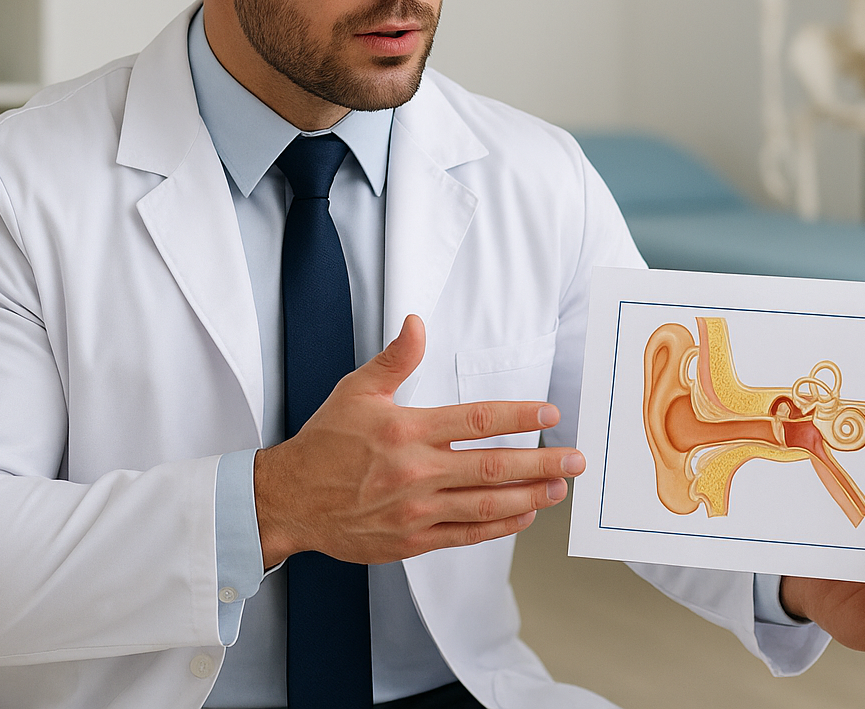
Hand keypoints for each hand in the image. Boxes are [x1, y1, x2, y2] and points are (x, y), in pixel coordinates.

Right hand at [252, 315, 583, 567]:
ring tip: (559, 487)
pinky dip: (500, 526)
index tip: (550, 414)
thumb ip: (396, 359)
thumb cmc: (325, 444)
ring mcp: (416, 511)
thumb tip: (417, 324)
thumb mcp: (356, 391)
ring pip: (486, 505)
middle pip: (493, 467)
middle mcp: (416, 472)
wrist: (289, 500)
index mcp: (407, 431)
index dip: (518, 416)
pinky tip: (524, 513)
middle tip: (575, 459)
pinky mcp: (412, 541)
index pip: (476, 421)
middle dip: (541, 462)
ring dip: (529, 496)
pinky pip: (467, 535)